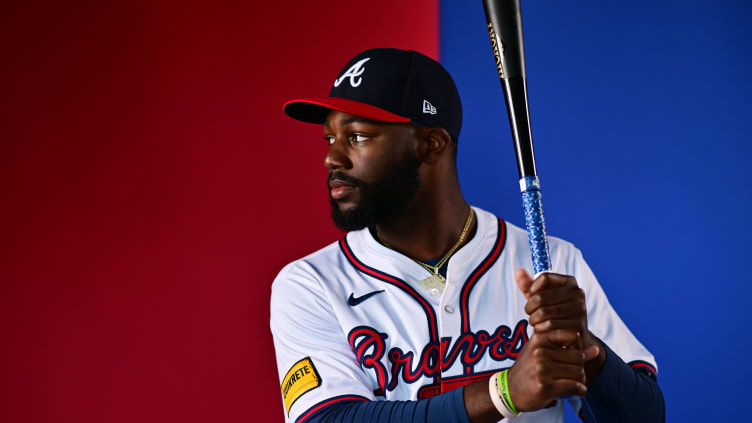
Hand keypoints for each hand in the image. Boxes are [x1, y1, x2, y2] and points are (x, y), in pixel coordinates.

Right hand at [505, 331, 587, 410]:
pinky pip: (575, 386)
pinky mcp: (545, 386)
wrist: (509, 389)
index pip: (573, 336)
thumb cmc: (529, 368)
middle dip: (579, 367)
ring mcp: (542, 369)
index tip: (570, 357)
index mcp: (540, 337)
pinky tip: (576, 391)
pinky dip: (580, 390)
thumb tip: (596, 349)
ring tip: (572, 382)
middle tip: (572, 374)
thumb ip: (569, 349)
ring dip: (580, 380)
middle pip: (578, 356)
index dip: (577, 347)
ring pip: (579, 372)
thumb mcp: (544, 352)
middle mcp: (540, 351)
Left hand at [515, 269, 604, 383]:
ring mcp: (580, 310)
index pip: (544, 277)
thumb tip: (518, 272)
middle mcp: (578, 294)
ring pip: (544, 313)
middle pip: (541, 297)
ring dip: (534, 320)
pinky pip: (550, 326)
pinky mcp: (578, 326)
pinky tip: (541, 330)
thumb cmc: (554, 312)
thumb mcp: (542, 298)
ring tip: (534, 322)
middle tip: (529, 314)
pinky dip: (541, 329)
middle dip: (529, 308)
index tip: (531, 297)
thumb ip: (530, 286)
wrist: (573, 335)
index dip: (532, 289)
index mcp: (569, 282)